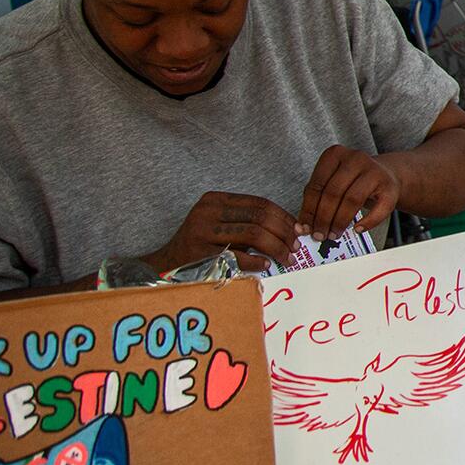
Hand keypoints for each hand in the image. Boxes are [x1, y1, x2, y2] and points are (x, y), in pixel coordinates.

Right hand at [148, 191, 299, 273]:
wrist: (166, 264)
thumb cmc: (201, 245)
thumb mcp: (222, 225)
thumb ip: (249, 223)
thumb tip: (290, 230)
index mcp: (216, 199)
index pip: (259, 203)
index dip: (283, 216)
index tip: (298, 230)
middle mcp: (208, 210)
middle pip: (259, 217)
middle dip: (283, 232)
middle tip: (295, 247)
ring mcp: (202, 230)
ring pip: (253, 234)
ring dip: (276, 247)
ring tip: (286, 258)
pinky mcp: (200, 252)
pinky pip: (237, 256)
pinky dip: (256, 261)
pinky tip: (265, 265)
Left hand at [301, 145, 401, 242]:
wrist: (387, 174)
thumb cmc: (354, 181)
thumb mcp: (333, 181)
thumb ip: (318, 198)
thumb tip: (303, 226)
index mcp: (335, 154)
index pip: (316, 185)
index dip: (309, 210)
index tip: (305, 228)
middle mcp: (355, 158)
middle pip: (333, 192)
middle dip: (323, 218)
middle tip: (320, 234)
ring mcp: (375, 170)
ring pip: (351, 200)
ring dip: (340, 221)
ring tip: (334, 233)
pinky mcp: (390, 186)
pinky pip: (377, 209)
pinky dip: (367, 222)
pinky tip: (357, 229)